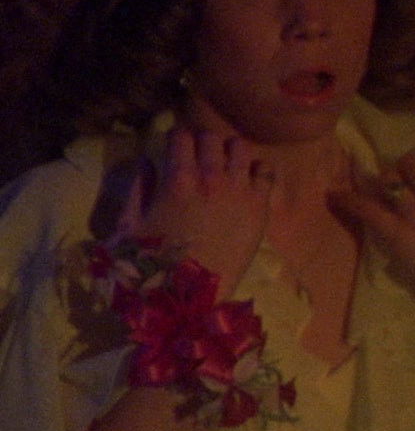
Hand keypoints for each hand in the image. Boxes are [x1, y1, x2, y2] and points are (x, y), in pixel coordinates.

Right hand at [128, 128, 273, 293]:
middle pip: (211, 137)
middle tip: (199, 156)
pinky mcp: (260, 207)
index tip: (175, 146)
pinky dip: (257, 169)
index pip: (180, 136)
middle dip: (202, 142)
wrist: (192, 294)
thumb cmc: (154, 262)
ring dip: (230, 151)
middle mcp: (211, 178)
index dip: (175, 138)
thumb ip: (138, 187)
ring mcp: (240, 190)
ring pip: (241, 147)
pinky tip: (247, 180)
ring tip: (225, 165)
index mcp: (177, 179)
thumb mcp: (130, 224)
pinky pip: (266, 171)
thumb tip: (146, 161)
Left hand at [329, 148, 414, 342]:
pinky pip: (366, 208)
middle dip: (403, 168)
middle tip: (401, 181)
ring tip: (380, 191)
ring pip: (386, 178)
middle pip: (408, 162)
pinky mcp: (395, 234)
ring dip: (382, 182)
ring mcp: (413, 212)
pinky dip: (348, 200)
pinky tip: (335, 196)